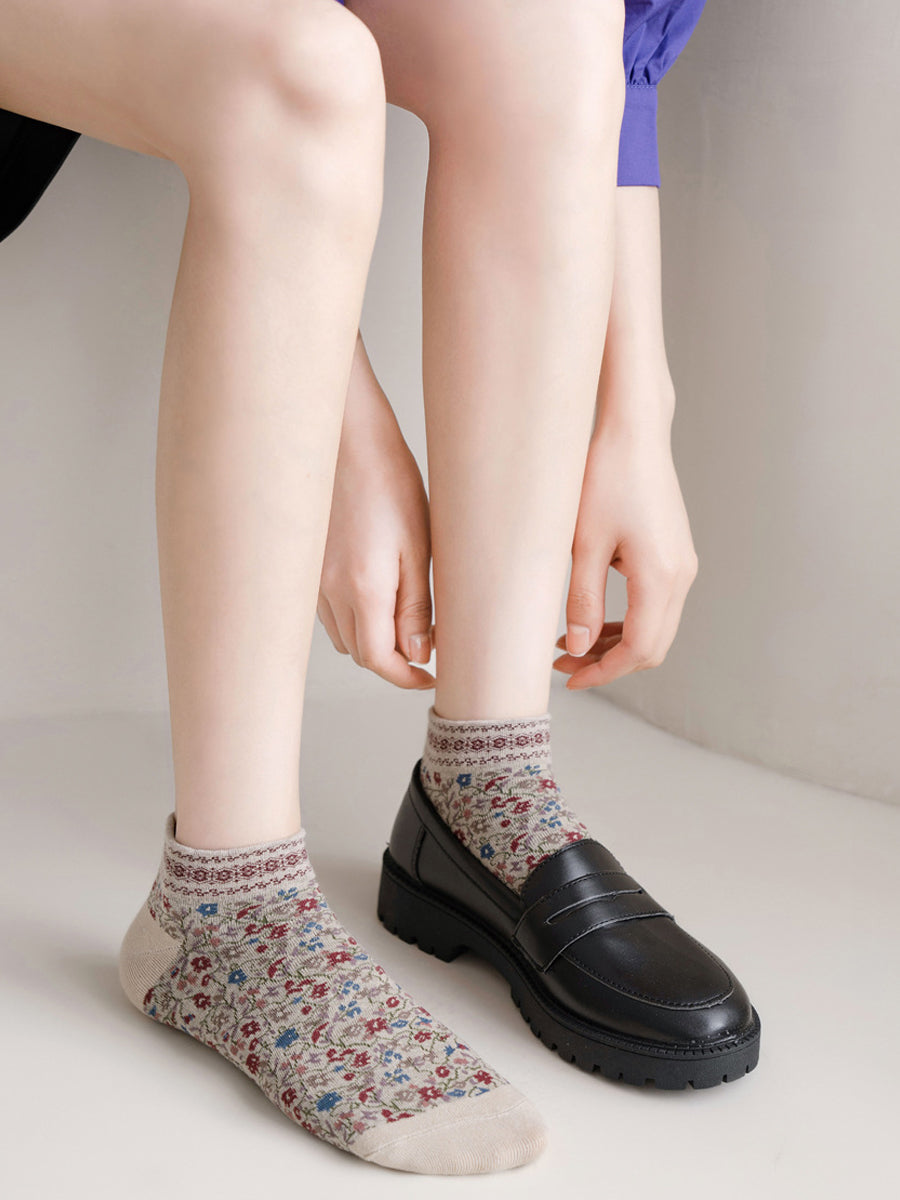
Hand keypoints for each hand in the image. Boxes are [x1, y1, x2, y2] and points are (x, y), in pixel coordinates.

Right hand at [317, 334, 434, 688]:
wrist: (347, 441)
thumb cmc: (389, 484)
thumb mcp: (418, 547)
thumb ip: (416, 606)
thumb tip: (417, 654)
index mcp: (363, 592)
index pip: (380, 661)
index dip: (407, 677)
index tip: (431, 674)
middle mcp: (330, 594)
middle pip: (359, 653)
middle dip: (392, 661)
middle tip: (424, 647)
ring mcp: (313, 582)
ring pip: (341, 635)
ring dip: (371, 640)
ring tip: (401, 621)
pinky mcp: (306, 567)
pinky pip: (327, 612)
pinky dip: (351, 618)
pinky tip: (372, 594)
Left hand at [553, 409, 698, 688]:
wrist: (634, 433)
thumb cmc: (605, 478)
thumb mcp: (584, 543)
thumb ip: (582, 600)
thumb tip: (578, 647)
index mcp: (660, 576)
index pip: (638, 649)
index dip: (603, 671)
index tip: (569, 678)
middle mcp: (681, 575)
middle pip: (652, 647)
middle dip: (609, 662)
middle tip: (563, 661)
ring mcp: (683, 565)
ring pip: (656, 628)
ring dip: (617, 643)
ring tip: (571, 642)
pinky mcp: (676, 555)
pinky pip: (656, 606)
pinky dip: (627, 621)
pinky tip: (592, 618)